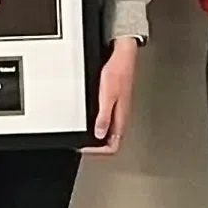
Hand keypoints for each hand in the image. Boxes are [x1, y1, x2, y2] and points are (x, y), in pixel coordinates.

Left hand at [84, 38, 138, 155]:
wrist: (123, 56)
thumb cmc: (118, 72)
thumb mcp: (107, 96)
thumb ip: (103, 117)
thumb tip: (99, 134)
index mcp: (121, 117)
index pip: (113, 146)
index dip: (99, 151)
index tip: (86, 148)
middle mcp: (121, 115)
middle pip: (111, 140)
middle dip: (97, 146)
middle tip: (84, 144)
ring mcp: (118, 108)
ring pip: (110, 130)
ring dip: (98, 134)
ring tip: (85, 134)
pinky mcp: (115, 101)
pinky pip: (108, 118)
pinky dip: (99, 122)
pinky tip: (91, 118)